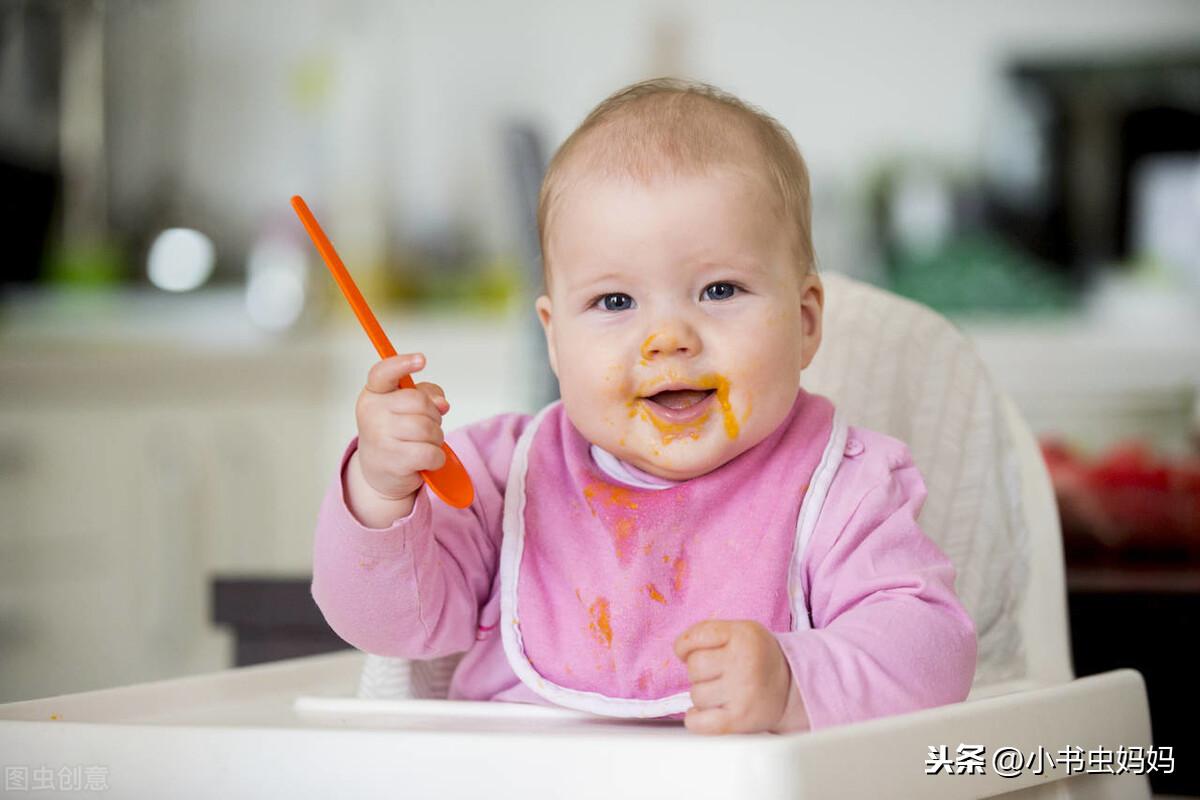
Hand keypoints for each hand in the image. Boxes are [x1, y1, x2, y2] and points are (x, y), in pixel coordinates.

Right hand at [353, 352, 450, 503]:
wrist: (379, 471)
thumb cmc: (396, 432)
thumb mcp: (407, 406)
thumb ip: (426, 395)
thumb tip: (441, 403)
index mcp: (374, 393)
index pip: (384, 373)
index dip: (402, 364)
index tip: (421, 359)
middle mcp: (372, 412)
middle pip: (419, 403)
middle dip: (433, 415)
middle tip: (427, 426)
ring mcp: (380, 437)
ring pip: (428, 429)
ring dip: (436, 437)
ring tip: (425, 443)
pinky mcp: (393, 461)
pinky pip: (431, 453)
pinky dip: (437, 458)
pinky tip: (426, 460)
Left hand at [673, 619, 793, 734]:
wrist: (791, 688)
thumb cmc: (757, 658)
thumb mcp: (741, 631)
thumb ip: (709, 633)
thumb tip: (679, 649)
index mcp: (743, 636)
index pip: (695, 637)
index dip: (684, 646)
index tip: (688, 652)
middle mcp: (743, 663)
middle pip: (694, 667)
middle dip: (699, 671)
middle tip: (716, 673)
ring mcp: (742, 693)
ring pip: (696, 695)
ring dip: (703, 695)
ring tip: (722, 691)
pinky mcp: (739, 720)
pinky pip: (699, 722)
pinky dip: (696, 719)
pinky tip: (706, 712)